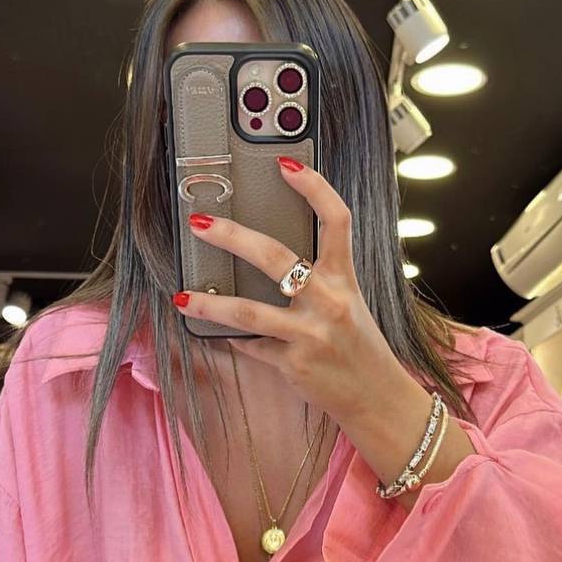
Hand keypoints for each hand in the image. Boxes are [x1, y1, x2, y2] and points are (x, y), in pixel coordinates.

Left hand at [171, 157, 409, 423]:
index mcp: (345, 279)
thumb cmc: (359, 347)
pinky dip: (237, 340)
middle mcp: (329, 302)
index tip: (285, 163)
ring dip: (209, 305)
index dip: (313, 187)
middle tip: (199, 223)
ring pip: (249, 312)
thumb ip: (318, 282)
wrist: (378, 398)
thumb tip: (268, 262)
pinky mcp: (294, 364)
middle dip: (231, 236)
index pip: (336, 219)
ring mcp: (310, 334)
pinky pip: (252, 346)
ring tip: (182, 298)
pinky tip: (226, 336)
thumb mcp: (349, 305)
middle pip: (275, 257)